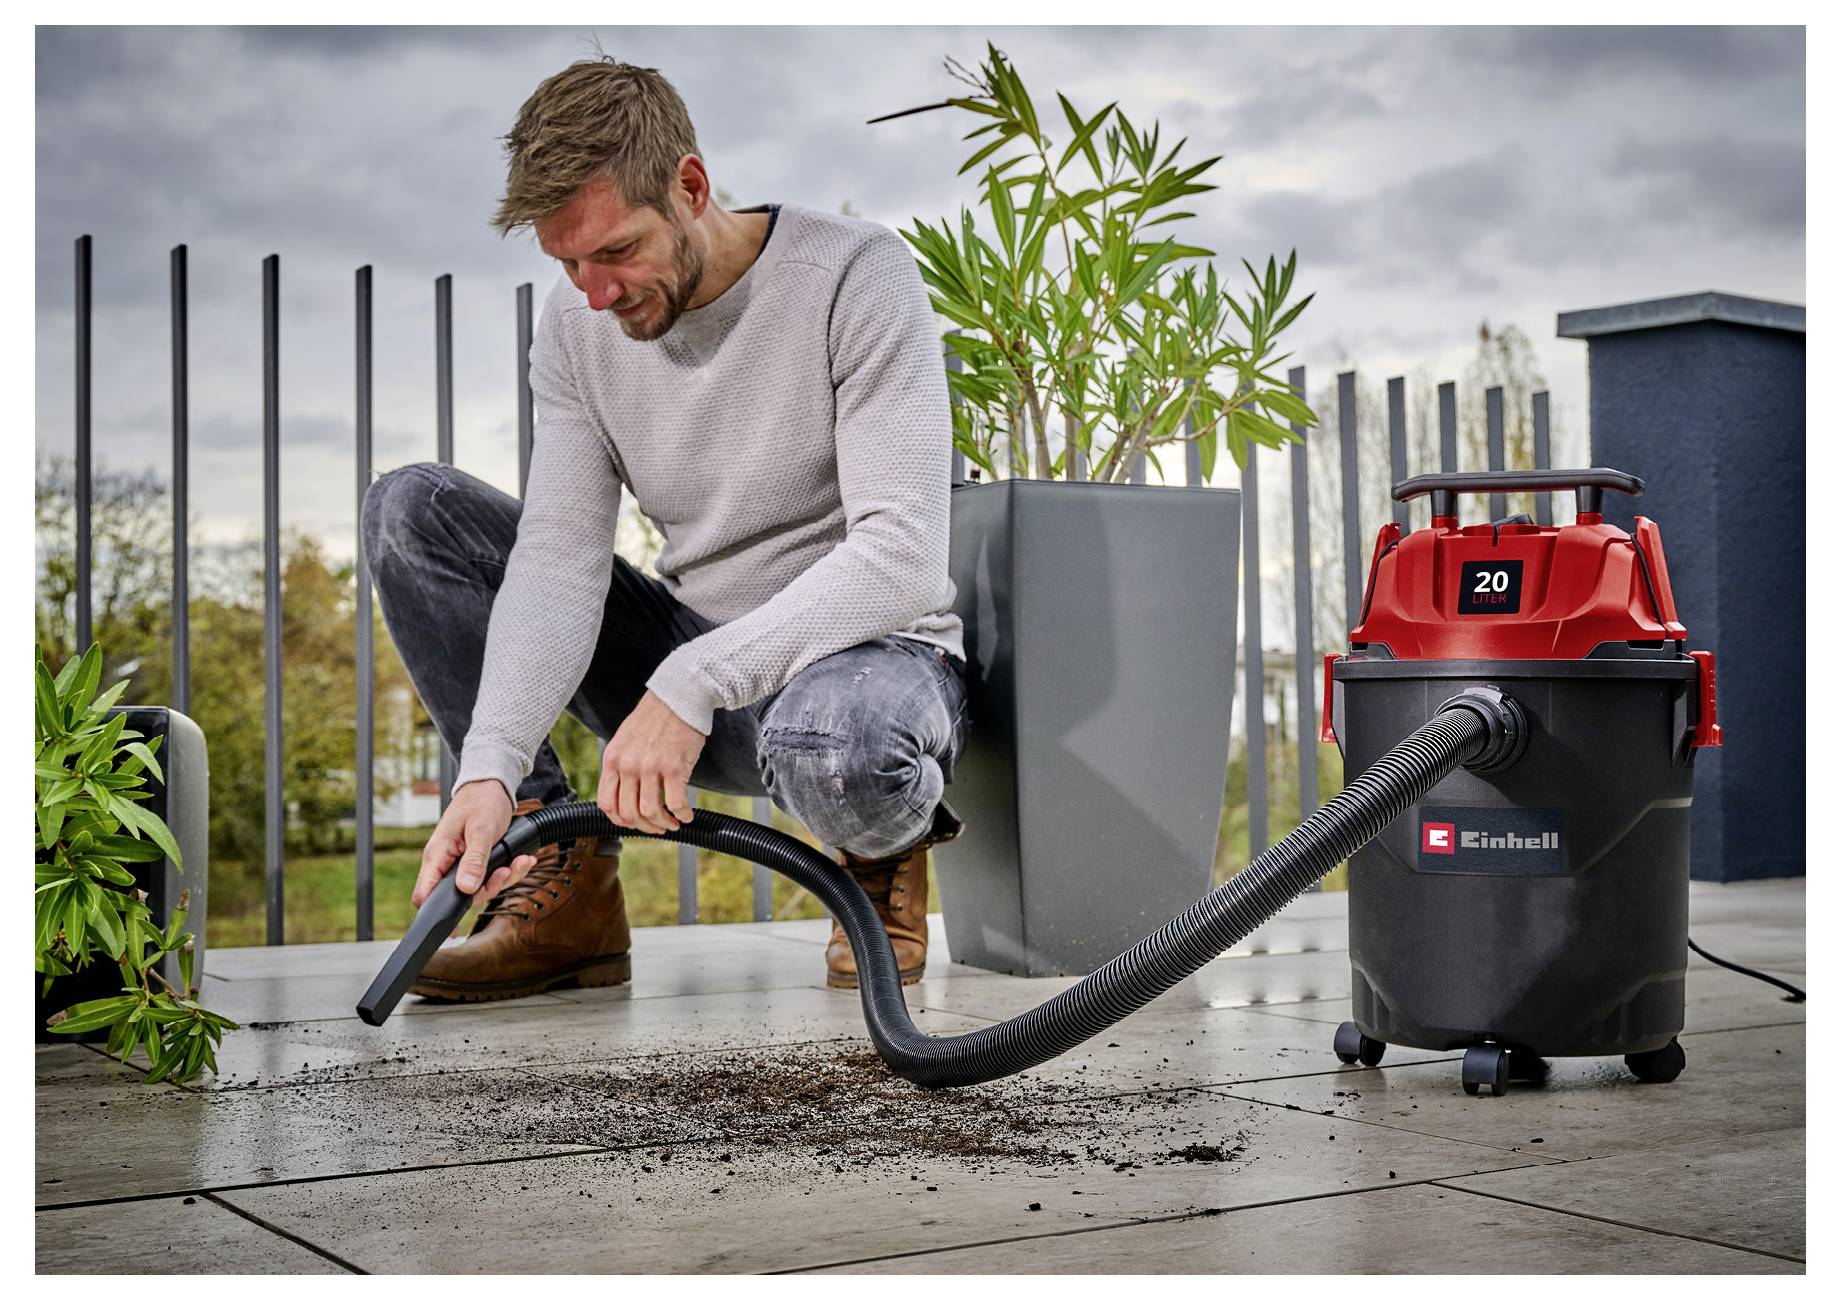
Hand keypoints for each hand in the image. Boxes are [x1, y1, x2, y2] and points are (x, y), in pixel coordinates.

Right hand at [412, 779, 539, 910]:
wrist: (492, 785)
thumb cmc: (481, 801)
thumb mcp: (481, 831)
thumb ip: (474, 861)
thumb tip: (466, 889)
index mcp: (437, 855)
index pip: (424, 895)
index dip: (436, 914)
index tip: (455, 926)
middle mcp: (446, 862)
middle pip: (460, 895)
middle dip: (488, 888)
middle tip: (506, 872)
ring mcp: (461, 863)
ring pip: (480, 887)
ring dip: (504, 878)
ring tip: (520, 862)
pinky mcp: (476, 861)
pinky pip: (491, 876)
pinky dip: (509, 870)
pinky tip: (522, 860)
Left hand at [598, 689, 704, 835]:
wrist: (678, 697)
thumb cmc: (655, 717)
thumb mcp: (625, 740)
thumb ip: (621, 765)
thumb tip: (625, 794)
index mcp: (613, 759)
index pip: (607, 803)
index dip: (620, 820)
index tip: (633, 823)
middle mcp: (628, 765)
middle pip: (629, 813)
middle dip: (645, 826)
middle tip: (658, 827)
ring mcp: (651, 767)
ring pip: (651, 812)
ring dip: (664, 824)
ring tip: (673, 822)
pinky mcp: (674, 767)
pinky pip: (676, 804)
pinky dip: (682, 815)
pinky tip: (687, 815)